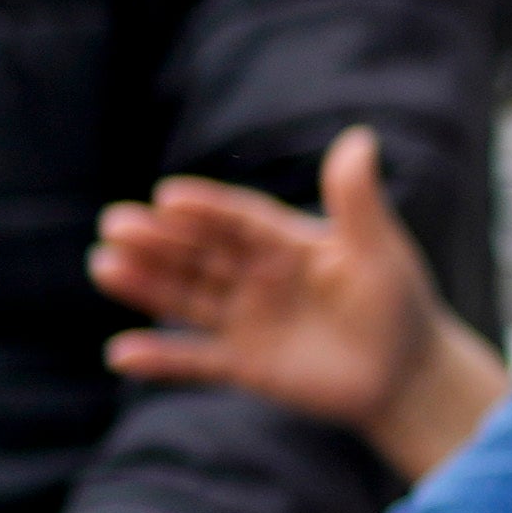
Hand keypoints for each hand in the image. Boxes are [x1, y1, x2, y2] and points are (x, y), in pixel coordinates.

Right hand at [95, 127, 491, 475]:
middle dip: (158, 240)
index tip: (168, 197)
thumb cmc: (397, 302)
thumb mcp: (377, 249)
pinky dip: (161, 359)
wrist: (408, 374)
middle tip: (115, 224)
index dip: (205, 209)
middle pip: (199, 253)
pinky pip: (196, 360)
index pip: (236, 219)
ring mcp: (246, 319)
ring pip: (187, 297)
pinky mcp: (244, 365)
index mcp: (284, 241)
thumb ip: (357, 201)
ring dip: (146, 284)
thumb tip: (358, 138)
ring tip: (103, 267)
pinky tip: (121, 354)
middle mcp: (256, 275)